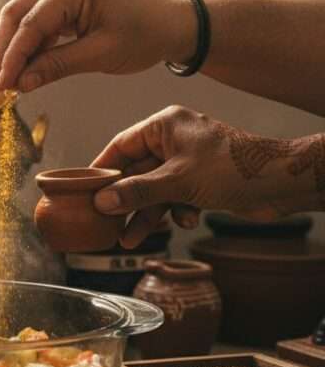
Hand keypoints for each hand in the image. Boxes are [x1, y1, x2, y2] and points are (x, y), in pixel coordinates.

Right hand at [0, 0, 196, 91]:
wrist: (171, 23)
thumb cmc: (144, 34)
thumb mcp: (100, 55)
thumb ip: (56, 67)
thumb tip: (20, 84)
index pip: (30, 24)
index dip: (11, 58)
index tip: (1, 87)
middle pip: (15, 15)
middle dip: (3, 52)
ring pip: (19, 19)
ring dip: (11, 50)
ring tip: (5, 83)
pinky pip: (34, 22)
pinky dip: (27, 47)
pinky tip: (22, 70)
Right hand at [90, 105, 324, 247]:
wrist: (282, 184)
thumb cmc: (233, 169)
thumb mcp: (178, 182)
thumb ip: (137, 192)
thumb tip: (101, 202)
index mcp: (164, 125)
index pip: (120, 145)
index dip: (101, 169)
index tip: (83, 190)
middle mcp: (172, 140)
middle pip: (135, 172)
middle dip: (125, 201)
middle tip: (106, 223)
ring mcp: (186, 162)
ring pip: (154, 190)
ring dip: (147, 214)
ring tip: (131, 240)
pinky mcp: (199, 180)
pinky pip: (173, 197)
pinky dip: (176, 211)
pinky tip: (186, 221)